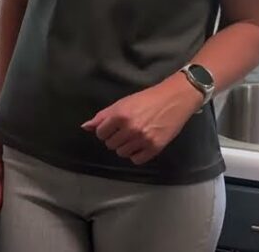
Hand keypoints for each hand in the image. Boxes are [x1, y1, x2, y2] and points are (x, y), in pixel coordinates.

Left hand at [81, 75, 201, 164]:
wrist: (173, 99)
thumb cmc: (146, 99)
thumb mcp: (122, 103)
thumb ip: (103, 116)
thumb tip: (85, 127)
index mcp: (120, 115)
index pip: (101, 133)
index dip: (106, 130)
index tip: (114, 126)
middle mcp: (130, 128)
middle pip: (110, 144)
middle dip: (115, 138)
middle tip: (126, 130)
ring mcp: (143, 139)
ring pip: (122, 153)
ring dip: (125, 147)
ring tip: (134, 136)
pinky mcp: (155, 147)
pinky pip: (136, 160)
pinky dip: (137, 154)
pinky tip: (141, 144)